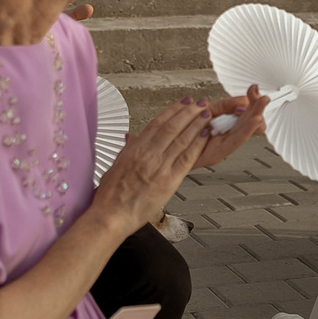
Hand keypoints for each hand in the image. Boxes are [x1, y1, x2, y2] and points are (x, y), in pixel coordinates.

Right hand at [94, 88, 259, 232]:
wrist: (111, 216)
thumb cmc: (110, 196)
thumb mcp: (115, 166)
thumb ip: (127, 150)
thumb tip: (131, 138)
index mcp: (134, 149)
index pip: (157, 123)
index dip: (173, 110)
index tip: (183, 103)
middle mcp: (148, 154)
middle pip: (172, 127)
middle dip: (189, 112)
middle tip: (200, 103)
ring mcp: (159, 166)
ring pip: (182, 139)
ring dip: (197, 124)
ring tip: (207, 114)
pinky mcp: (169, 180)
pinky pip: (187, 157)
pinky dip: (198, 144)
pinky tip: (205, 135)